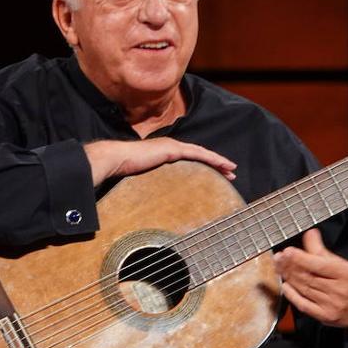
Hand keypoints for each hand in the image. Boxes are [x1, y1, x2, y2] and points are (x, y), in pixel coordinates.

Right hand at [83, 138, 236, 186]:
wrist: (115, 159)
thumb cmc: (123, 171)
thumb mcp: (143, 179)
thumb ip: (152, 184)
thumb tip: (153, 201)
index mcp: (165, 153)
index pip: (190, 158)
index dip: (205, 164)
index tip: (218, 173)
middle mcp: (171, 147)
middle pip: (200, 154)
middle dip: (216, 163)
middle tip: (231, 173)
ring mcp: (172, 146)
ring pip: (202, 153)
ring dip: (218, 161)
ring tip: (231, 169)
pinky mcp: (172, 149)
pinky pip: (197, 153)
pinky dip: (211, 158)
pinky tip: (221, 164)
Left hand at [274, 229, 347, 345]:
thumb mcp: (346, 264)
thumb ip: (324, 251)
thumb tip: (310, 233)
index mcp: (347, 274)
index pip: (320, 265)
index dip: (301, 258)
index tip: (287, 251)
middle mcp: (340, 291)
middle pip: (309, 277)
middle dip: (290, 266)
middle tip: (278, 257)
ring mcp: (332, 306)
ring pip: (305, 289)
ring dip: (289, 277)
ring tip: (280, 267)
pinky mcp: (326, 317)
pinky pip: (305, 305)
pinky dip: (293, 295)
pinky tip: (285, 285)